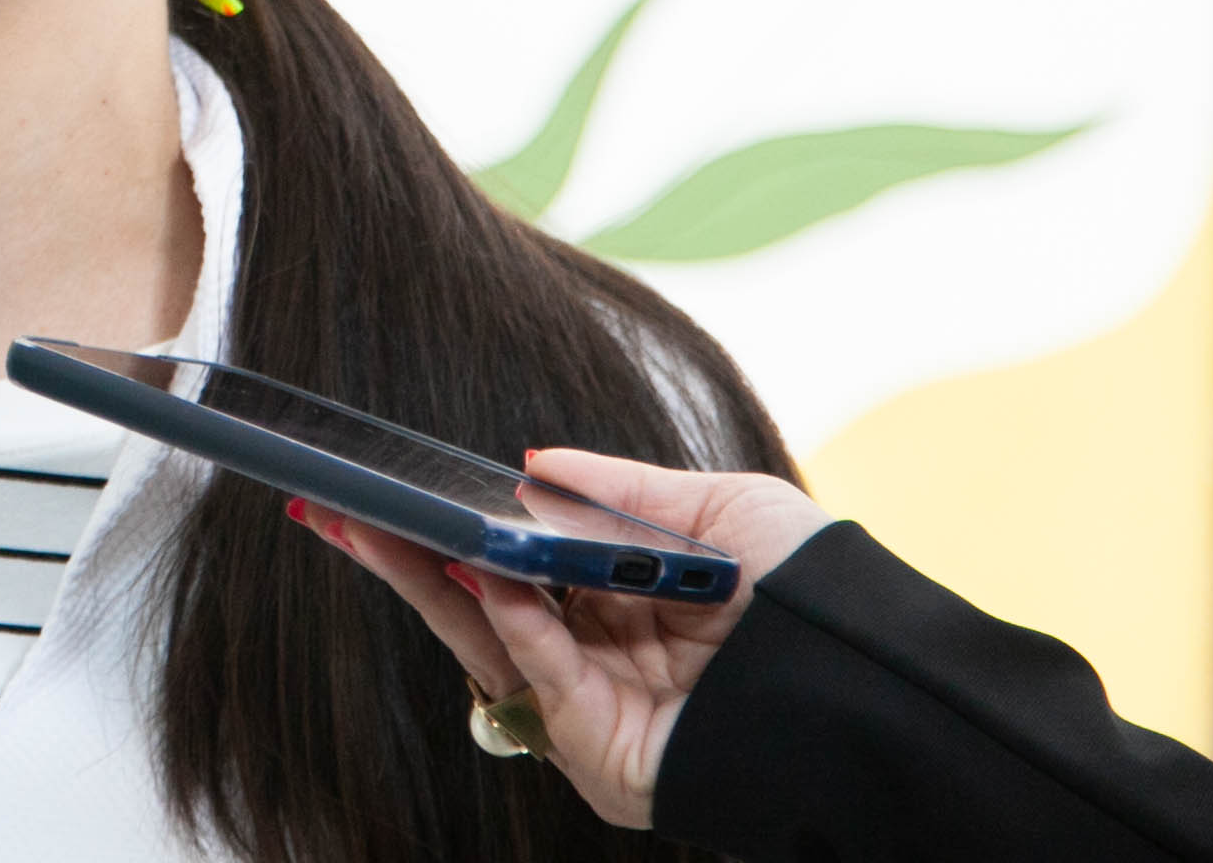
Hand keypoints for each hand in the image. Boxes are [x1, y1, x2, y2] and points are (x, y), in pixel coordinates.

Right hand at [291, 448, 830, 829]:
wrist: (878, 688)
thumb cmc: (817, 601)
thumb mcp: (723, 511)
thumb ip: (623, 489)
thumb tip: (533, 461)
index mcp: (625, 602)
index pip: (516, 561)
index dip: (454, 526)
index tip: (395, 490)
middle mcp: (600, 655)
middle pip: (478, 600)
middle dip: (403, 553)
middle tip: (334, 509)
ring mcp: (593, 708)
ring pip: (483, 636)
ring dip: (422, 579)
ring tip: (371, 524)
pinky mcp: (599, 751)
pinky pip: (536, 671)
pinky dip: (506, 612)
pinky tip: (480, 562)